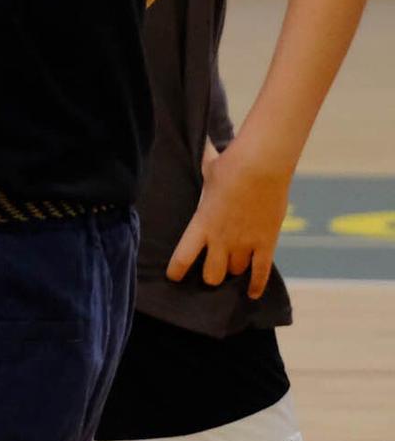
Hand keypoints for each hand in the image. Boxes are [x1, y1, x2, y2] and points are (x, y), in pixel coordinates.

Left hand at [167, 138, 293, 297]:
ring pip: (236, 272)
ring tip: (231, 269)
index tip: (174, 276)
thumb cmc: (229, 164)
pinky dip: (257, 286)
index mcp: (200, 223)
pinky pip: (261, 273)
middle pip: (212, 275)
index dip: (177, 271)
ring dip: (233, 271)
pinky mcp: (266, 243)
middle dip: (210, 276)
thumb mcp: (207, 169)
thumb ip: (202, 169)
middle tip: (211, 270)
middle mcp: (220, 239)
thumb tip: (198, 146)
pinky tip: (252, 294)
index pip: (182, 258)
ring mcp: (244, 243)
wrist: (260, 166)